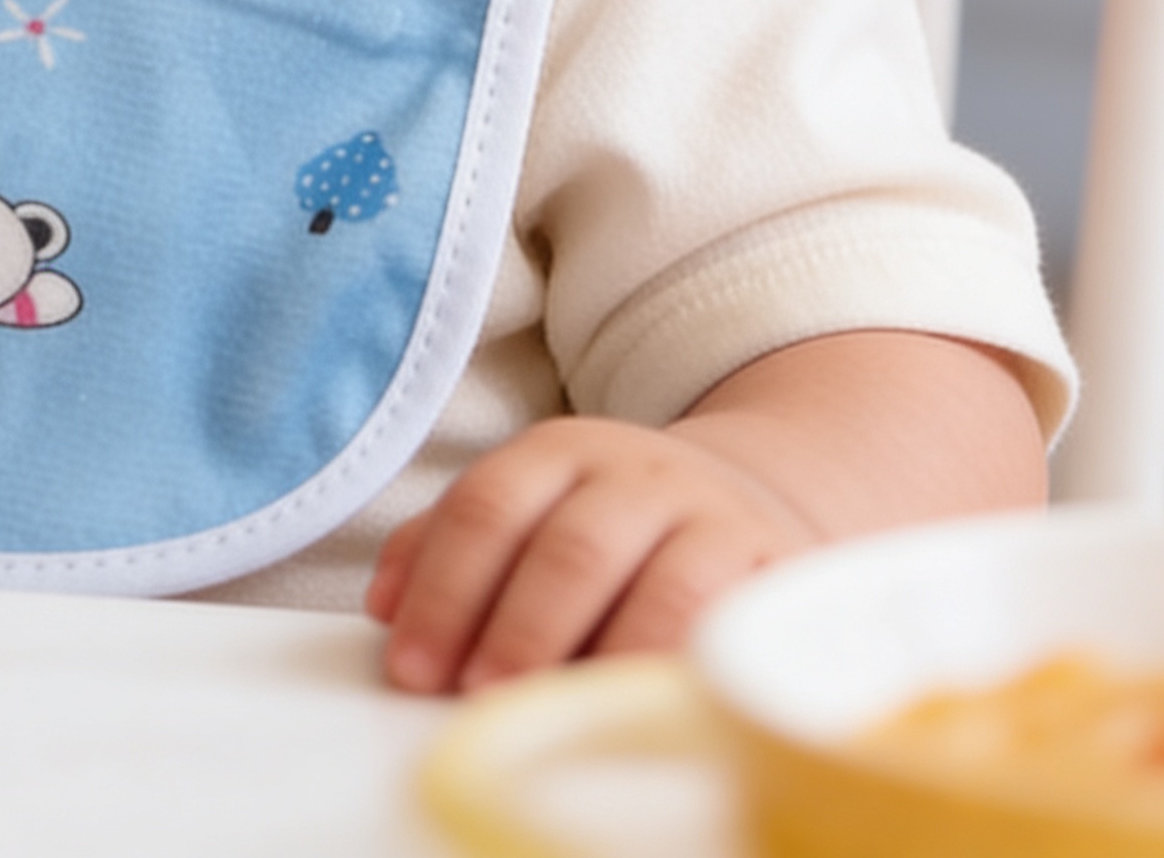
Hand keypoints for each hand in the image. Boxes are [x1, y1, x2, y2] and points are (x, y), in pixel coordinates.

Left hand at [366, 414, 811, 690]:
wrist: (753, 498)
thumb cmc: (616, 528)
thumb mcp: (537, 506)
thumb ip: (459, 545)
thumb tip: (384, 605)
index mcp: (561, 452)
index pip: (489, 506)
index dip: (446, 587)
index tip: (412, 665)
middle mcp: (638, 475)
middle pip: (571, 546)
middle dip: (519, 625)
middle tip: (479, 692)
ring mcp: (714, 520)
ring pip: (664, 587)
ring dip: (608, 654)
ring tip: (565, 711)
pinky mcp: (779, 571)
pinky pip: (738, 625)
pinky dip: (695, 668)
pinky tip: (659, 706)